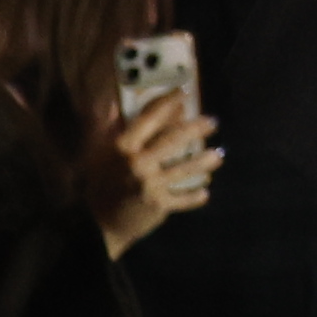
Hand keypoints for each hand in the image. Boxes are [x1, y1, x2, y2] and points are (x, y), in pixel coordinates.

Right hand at [92, 85, 221, 251]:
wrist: (96, 225)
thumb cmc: (99, 185)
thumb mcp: (99, 154)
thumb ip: (109, 128)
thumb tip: (115, 104)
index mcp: (123, 147)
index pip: (150, 118)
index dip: (168, 103)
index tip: (184, 91)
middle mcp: (138, 163)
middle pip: (174, 139)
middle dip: (196, 128)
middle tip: (213, 121)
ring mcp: (151, 185)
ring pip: (185, 168)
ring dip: (205, 161)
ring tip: (219, 154)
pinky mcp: (159, 205)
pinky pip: (183, 198)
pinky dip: (195, 196)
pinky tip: (205, 191)